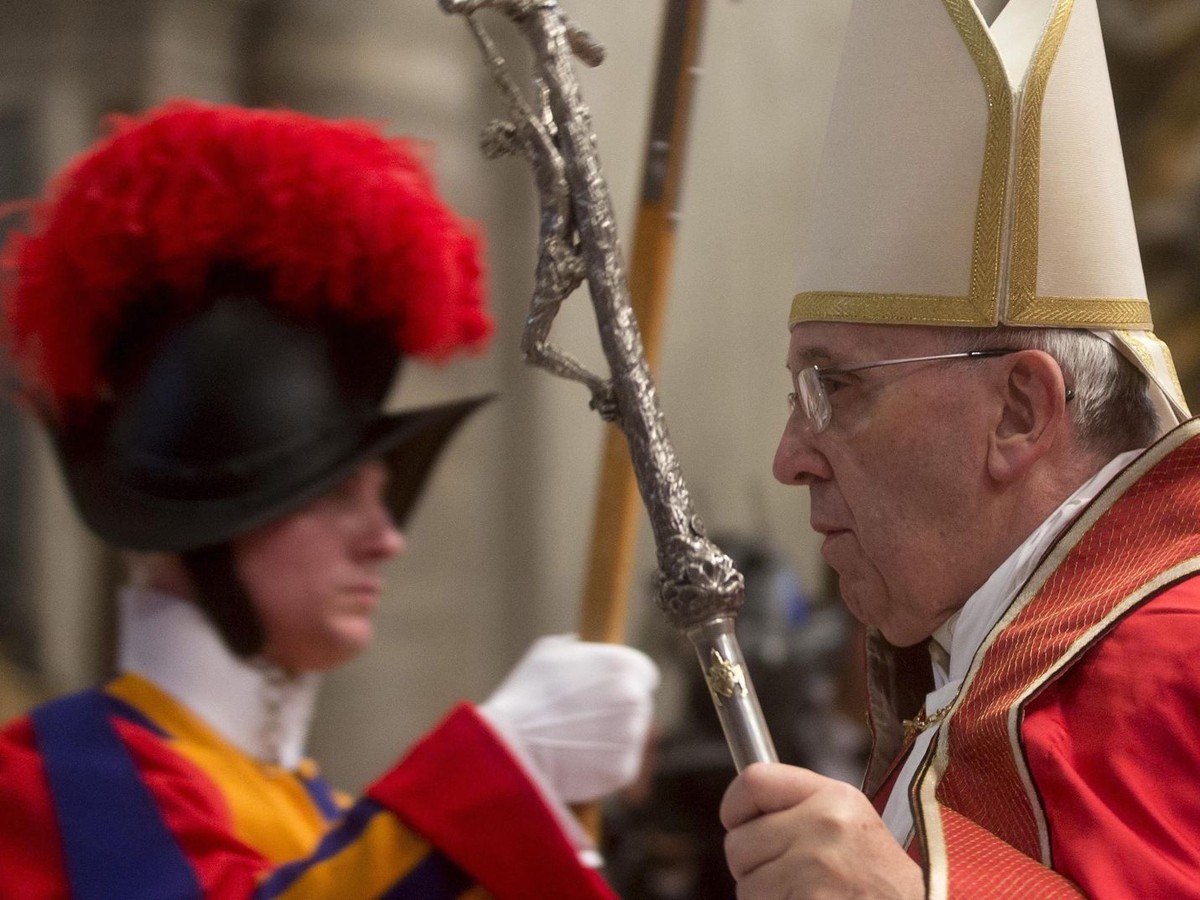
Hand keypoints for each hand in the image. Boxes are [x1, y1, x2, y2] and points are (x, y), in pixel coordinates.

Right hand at [479, 634, 658, 803]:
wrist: (512, 746)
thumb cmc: (526, 694)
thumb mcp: (548, 653)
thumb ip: (578, 647)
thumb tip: (583, 647)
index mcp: (622, 664)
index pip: (645, 673)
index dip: (626, 681)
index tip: (609, 690)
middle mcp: (635, 698)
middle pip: (640, 704)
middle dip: (618, 710)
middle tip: (586, 717)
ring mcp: (632, 736)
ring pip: (630, 735)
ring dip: (612, 736)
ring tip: (576, 738)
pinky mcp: (624, 770)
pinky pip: (620, 763)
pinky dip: (604, 763)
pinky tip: (577, 758)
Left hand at [721, 763, 923, 898]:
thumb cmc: (879, 880)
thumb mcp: (851, 823)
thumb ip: (801, 808)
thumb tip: (740, 811)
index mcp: (834, 797)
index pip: (753, 780)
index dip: (735, 805)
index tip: (738, 823)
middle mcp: (824, 825)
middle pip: (738, 841)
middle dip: (752, 866)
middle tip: (788, 876)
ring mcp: (816, 869)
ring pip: (745, 884)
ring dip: (764, 897)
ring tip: (804, 896)